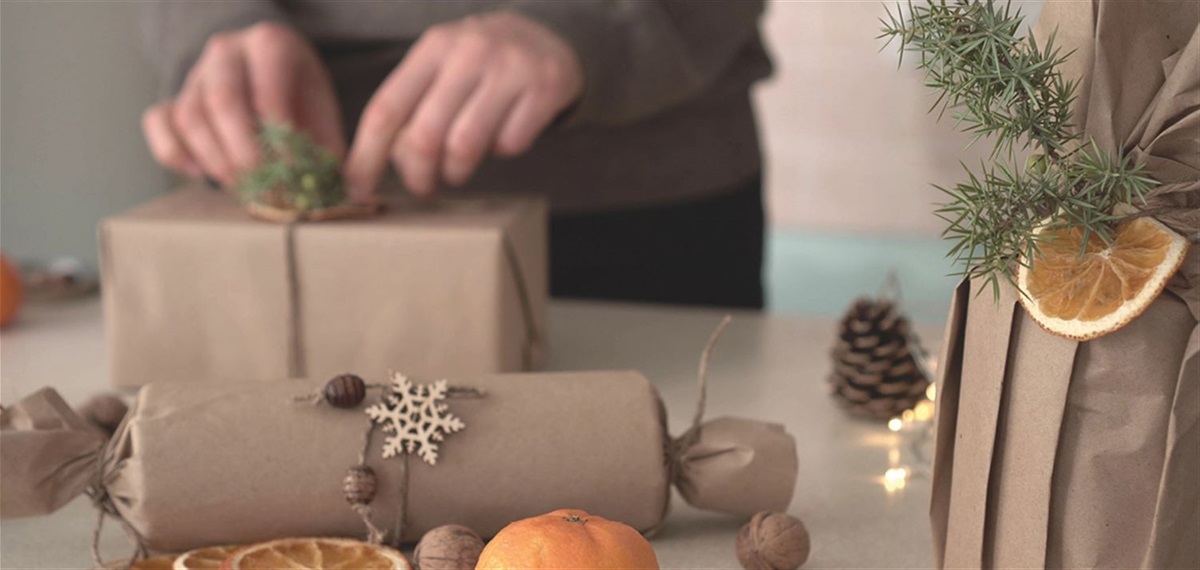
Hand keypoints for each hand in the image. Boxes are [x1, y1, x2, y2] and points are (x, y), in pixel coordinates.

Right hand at [141, 22, 343, 186]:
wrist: (273, 76)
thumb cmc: (302, 102)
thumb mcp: (322, 115)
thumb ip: (326, 150)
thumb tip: (336, 195)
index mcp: (272, 44)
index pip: (268, 91)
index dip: (278, 137)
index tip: (292, 172)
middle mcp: (228, 51)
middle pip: (223, 101)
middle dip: (243, 153)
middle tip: (262, 187)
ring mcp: (196, 72)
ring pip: (189, 114)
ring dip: (214, 159)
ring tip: (241, 186)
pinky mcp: (173, 95)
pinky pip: (158, 121)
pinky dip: (173, 152)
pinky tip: (200, 174)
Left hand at [345, 11, 582, 197]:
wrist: (548, 34)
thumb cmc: (481, 63)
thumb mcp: (442, 67)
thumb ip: (413, 105)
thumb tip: (378, 164)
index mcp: (433, 47)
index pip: (387, 109)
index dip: (367, 156)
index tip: (357, 189)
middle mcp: (469, 51)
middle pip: (425, 136)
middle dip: (418, 176)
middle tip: (423, 188)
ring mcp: (510, 67)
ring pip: (466, 146)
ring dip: (458, 171)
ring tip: (459, 170)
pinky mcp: (545, 86)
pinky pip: (511, 144)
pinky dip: (503, 152)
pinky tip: (503, 137)